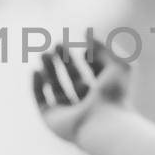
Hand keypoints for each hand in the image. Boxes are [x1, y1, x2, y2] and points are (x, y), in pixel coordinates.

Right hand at [31, 28, 130, 143]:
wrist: (103, 124)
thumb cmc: (115, 95)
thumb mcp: (118, 63)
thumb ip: (103, 45)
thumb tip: (87, 31)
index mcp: (104, 94)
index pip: (93, 72)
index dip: (89, 58)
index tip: (86, 50)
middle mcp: (86, 104)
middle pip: (72, 77)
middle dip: (63, 59)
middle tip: (56, 44)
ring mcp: (68, 113)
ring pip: (55, 87)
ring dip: (49, 68)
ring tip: (44, 53)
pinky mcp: (52, 120)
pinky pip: (41, 101)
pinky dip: (36, 86)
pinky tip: (36, 70)